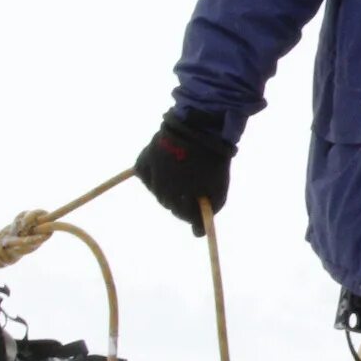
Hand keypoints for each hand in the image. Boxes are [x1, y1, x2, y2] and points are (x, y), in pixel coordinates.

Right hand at [135, 112, 233, 230]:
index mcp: (182, 195)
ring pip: (158, 192)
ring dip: (168, 188)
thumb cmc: (213, 159)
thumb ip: (209, 212)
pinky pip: (146, 177)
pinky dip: (154, 176)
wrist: (199, 126)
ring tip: (181, 172)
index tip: (199, 209)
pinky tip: (165, 167)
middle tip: (191, 188)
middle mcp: (163, 189)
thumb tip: (197, 234)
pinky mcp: (142, 162)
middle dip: (181, 200)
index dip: (193, 214)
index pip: (184, 215)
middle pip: (170, 204)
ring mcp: (151, 176)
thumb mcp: (218, 188)